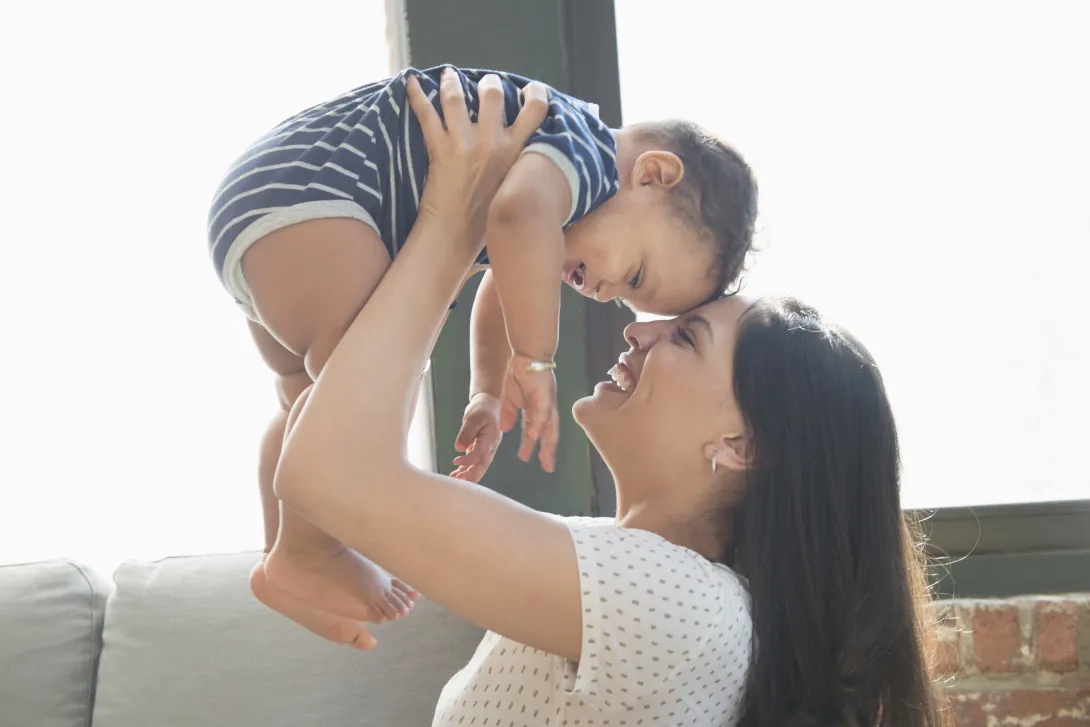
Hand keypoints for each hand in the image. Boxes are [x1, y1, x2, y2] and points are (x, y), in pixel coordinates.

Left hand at [406, 68, 548, 246]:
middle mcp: (492, 143)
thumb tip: (519, 150)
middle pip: (492, 93)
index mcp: (515, 152)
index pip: (535, 110)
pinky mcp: (439, 149)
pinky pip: (426, 114)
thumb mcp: (513, 186)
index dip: (535, 93)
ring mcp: (464, 144)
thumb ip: (517, 163)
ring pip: (456, 97)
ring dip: (451, 82)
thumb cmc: (486, 218)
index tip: (530, 88)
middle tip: (485, 83)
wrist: (456, 234)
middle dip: (488, 83)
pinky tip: (410, 82)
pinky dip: (416, 95)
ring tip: (449, 75)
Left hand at [451, 392, 503, 481]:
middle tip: (457, 480)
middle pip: (482, 465)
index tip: (455, 461)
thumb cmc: (482, 409)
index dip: (468, 460)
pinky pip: (474, 463)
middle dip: (470, 475)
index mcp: (491, 438)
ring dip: (467, 475)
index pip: (480, 454)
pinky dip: (465, 469)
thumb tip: (459, 448)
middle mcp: (490, 447)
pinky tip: (456, 474)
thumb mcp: (473, 417)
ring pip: (478, 467)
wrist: (488, 405)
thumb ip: (466, 433)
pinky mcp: (479, 450)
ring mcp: (486, 450)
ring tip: (454, 479)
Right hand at [499, 355, 559, 473]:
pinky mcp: (544, 394)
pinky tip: (535, 437)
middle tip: (547, 468)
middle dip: (548, 451)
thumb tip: (505, 430)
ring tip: (543, 459)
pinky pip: (542, 412)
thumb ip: (508, 414)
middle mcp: (545, 408)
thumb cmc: (519, 373)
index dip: (538, 448)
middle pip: (549, 433)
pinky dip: (539, 425)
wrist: (524, 353)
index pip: (539, 432)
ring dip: (545, 442)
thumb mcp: (510, 398)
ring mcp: (546, 401)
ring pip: (548, 426)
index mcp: (536, 410)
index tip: (538, 463)